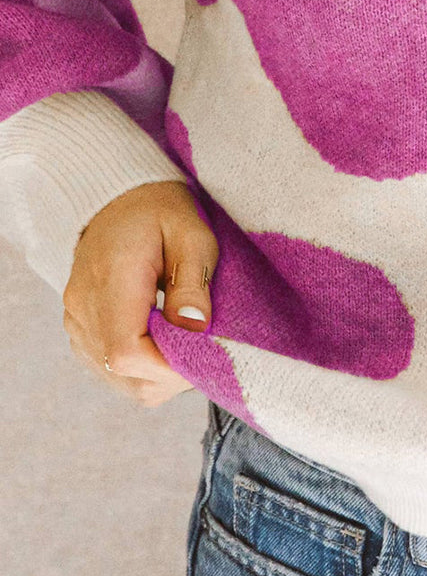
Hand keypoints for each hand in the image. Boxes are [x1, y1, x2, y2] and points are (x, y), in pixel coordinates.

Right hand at [62, 180, 217, 408]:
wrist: (122, 198)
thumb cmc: (162, 212)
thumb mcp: (192, 234)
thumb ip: (193, 282)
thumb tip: (194, 328)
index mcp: (110, 279)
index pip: (127, 351)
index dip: (168, 366)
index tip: (202, 353)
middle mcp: (83, 305)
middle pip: (123, 372)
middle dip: (169, 372)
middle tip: (201, 346)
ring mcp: (76, 318)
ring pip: (116, 377)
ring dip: (156, 373)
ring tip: (182, 341)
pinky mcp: (79, 326)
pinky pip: (108, 367)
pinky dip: (139, 368)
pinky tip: (160, 342)